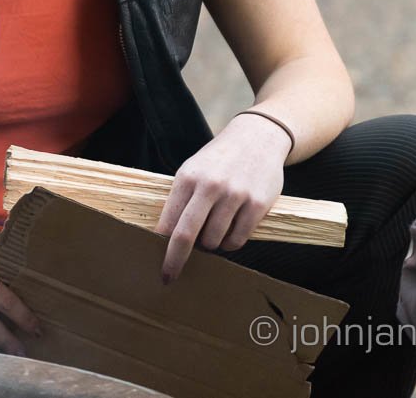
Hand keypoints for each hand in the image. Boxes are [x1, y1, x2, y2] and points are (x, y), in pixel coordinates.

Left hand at [154, 113, 288, 282]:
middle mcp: (210, 186)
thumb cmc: (219, 160)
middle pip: (187, 235)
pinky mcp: (257, 204)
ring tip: (214, 229)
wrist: (257, 138)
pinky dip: (231, 242)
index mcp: (187, 177)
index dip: (161, 247)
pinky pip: (238, 240)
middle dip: (175, 260)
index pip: (169, 222)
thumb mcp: (193, 171)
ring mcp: (235, 195)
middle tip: (169, 276)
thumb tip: (165, 238)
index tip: (158, 265)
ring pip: (214, 241)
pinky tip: (231, 229)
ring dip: (211, 245)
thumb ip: (180, 201)